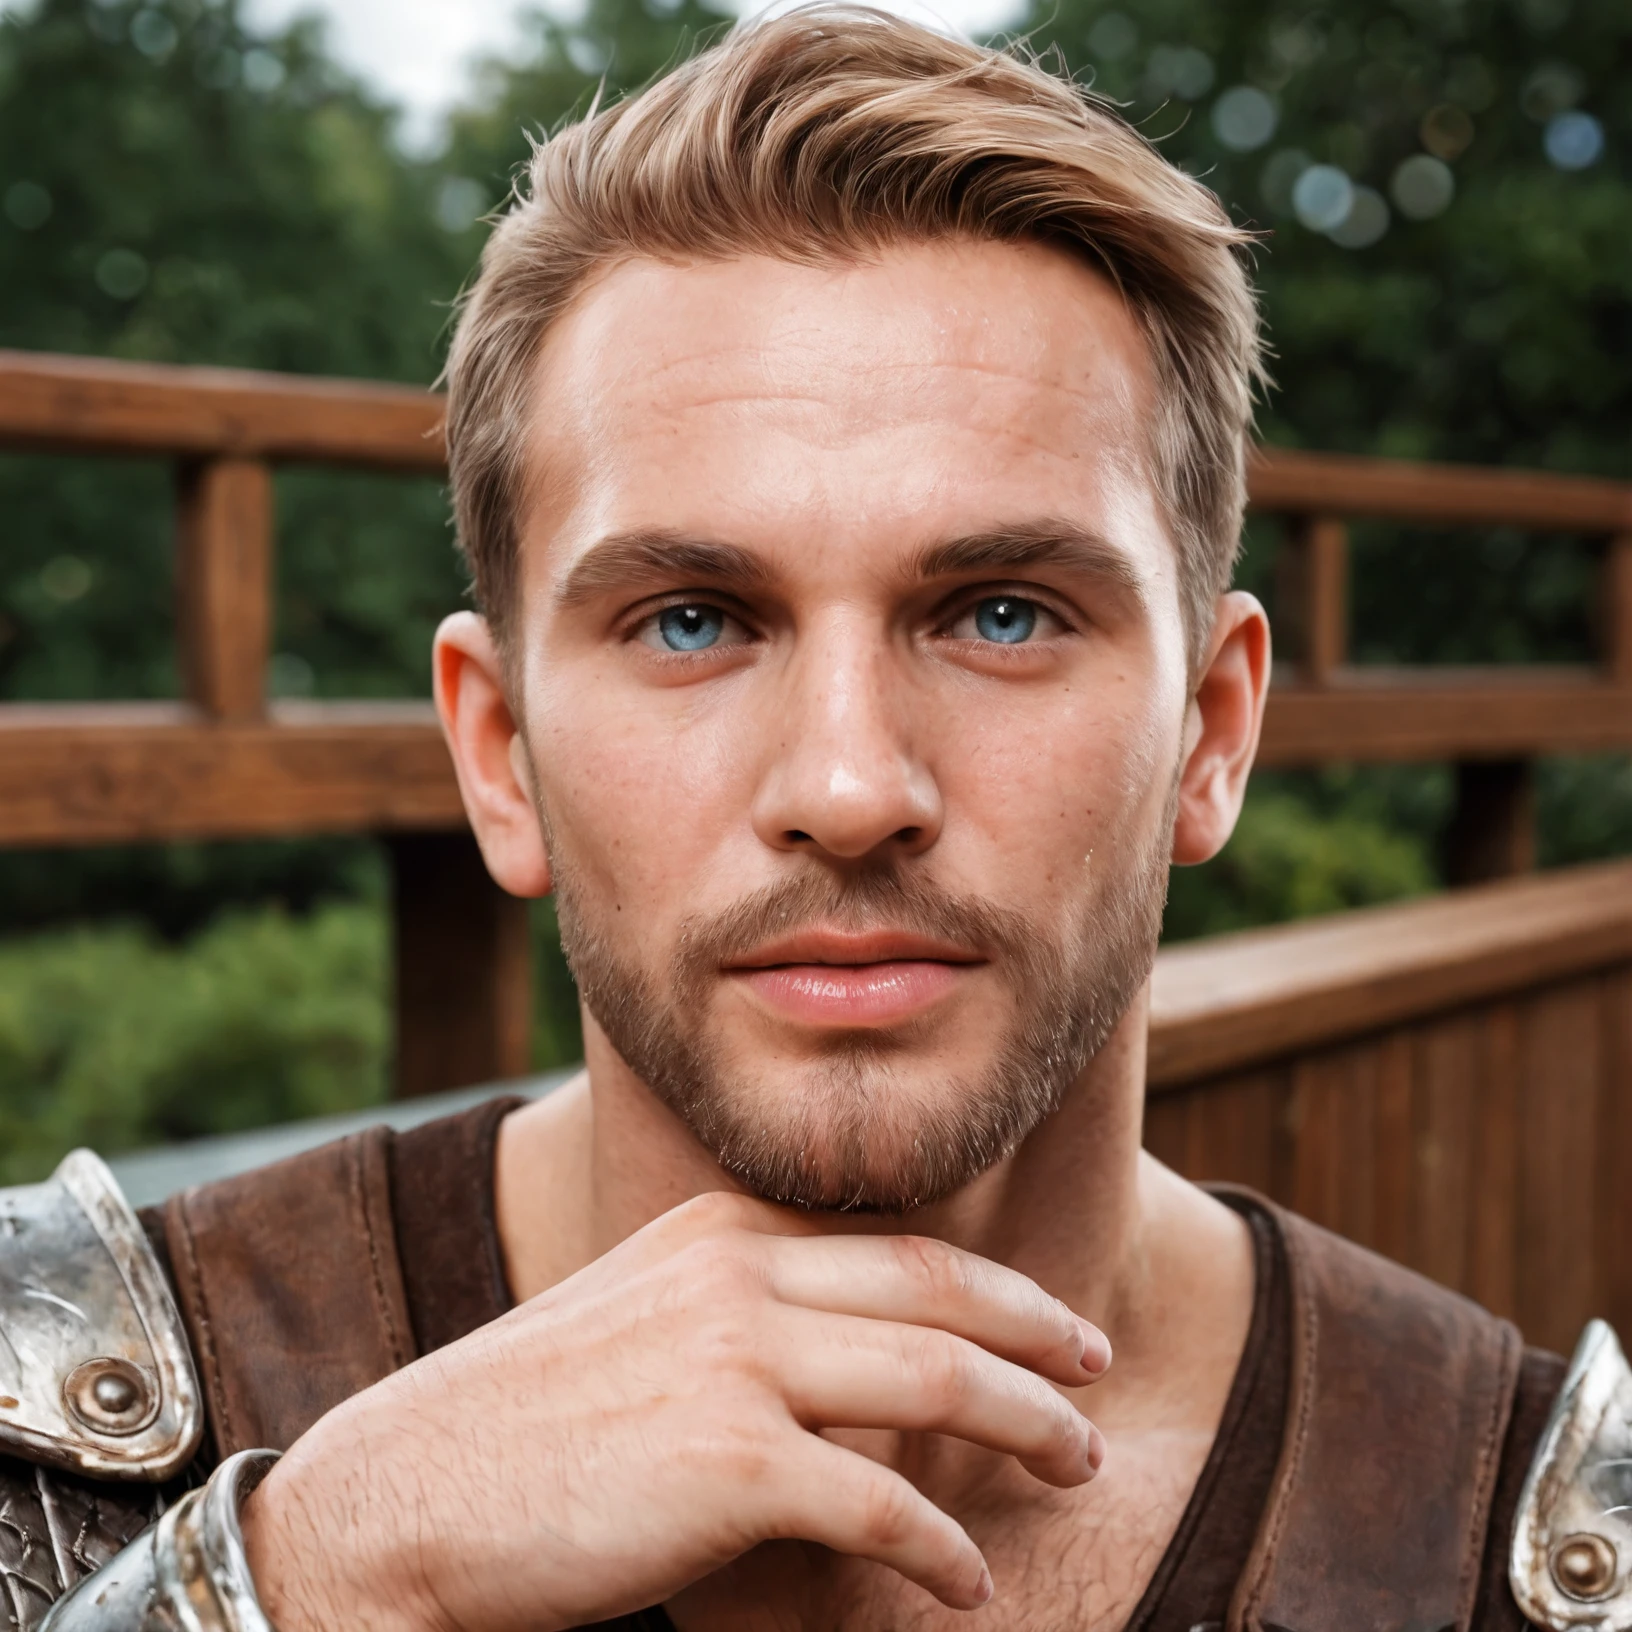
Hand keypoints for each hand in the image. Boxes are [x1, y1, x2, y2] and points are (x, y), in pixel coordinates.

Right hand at [240, 1190, 1109, 1631]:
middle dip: (1037, 1335)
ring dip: (1025, 1424)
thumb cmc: (520, 1424)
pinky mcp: (731, 1462)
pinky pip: (881, 1505)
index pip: (894, 1248)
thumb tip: (843, 1352)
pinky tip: (966, 1583)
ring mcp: (737, 1360)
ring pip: (935, 1378)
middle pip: (937, 1294)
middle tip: (1096, 1374)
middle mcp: (738, 1277)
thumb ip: (739, 1311)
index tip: (1048, 1325)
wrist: (402, 1498)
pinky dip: (941, 1547)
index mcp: (718, 1233)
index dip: (990, 1288)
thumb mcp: (639, 1317)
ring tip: (1076, 1465)